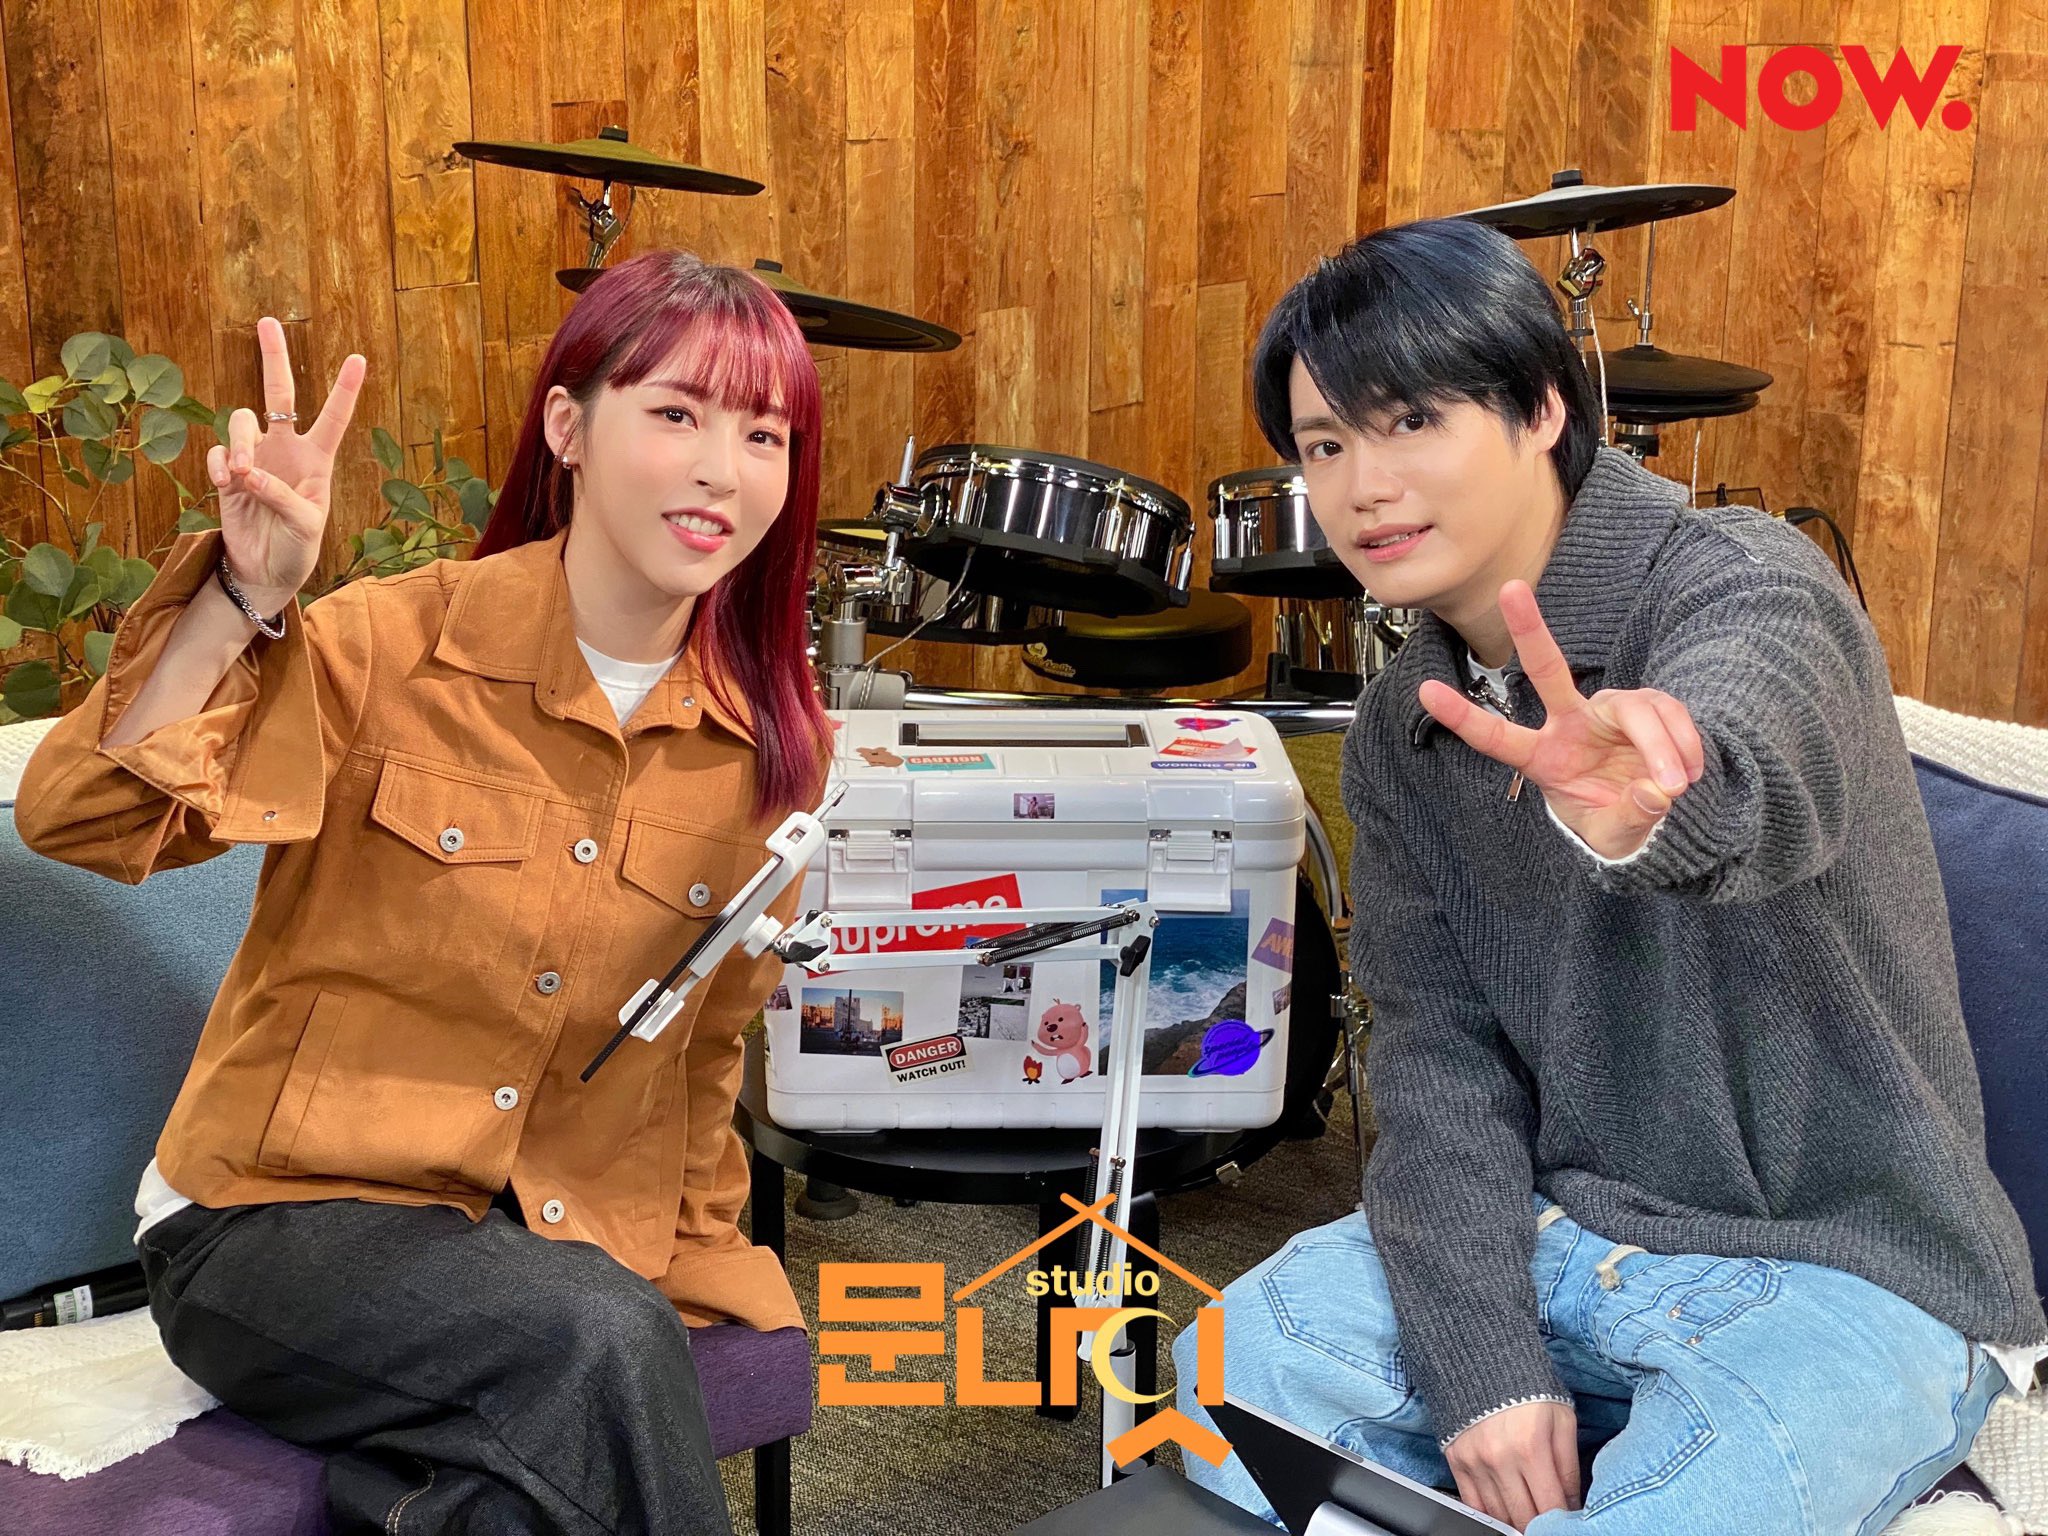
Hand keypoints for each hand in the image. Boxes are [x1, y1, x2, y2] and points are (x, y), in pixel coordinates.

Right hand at [205, 317, 365, 614]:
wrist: (267, 570)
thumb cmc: (298, 547)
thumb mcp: (305, 524)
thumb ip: (281, 495)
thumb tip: (247, 473)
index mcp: (317, 459)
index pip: (333, 417)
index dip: (344, 389)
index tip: (359, 358)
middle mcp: (285, 449)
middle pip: (278, 392)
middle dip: (273, 357)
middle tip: (267, 322)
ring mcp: (254, 457)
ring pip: (240, 421)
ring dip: (240, 443)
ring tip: (243, 475)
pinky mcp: (226, 473)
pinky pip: (217, 452)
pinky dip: (219, 464)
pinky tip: (226, 485)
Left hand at [1418, 581, 1703, 859]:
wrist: (1656, 817)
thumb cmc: (1616, 822)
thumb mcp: (1613, 837)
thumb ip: (1628, 819)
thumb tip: (1653, 793)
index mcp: (1544, 759)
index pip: (1497, 737)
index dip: (1463, 717)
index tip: (1424, 691)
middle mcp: (1570, 725)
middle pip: (1548, 671)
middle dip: (1529, 628)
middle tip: (1510, 589)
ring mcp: (1609, 713)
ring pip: (1634, 709)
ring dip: (1660, 746)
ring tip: (1675, 785)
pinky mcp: (1648, 708)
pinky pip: (1669, 714)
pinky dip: (1684, 744)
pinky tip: (1688, 772)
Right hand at [1444, 1399, 1580, 1530]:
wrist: (1481, 1360)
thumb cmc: (1528, 1387)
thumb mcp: (1562, 1419)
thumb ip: (1569, 1465)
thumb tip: (1572, 1504)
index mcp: (1531, 1447)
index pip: (1550, 1506)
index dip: (1562, 1522)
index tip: (1567, 1522)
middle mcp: (1500, 1459)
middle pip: (1523, 1517)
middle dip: (1540, 1525)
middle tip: (1547, 1522)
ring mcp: (1475, 1462)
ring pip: (1498, 1515)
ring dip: (1515, 1522)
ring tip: (1528, 1518)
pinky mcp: (1456, 1461)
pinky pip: (1472, 1504)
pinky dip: (1489, 1515)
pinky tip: (1502, 1513)